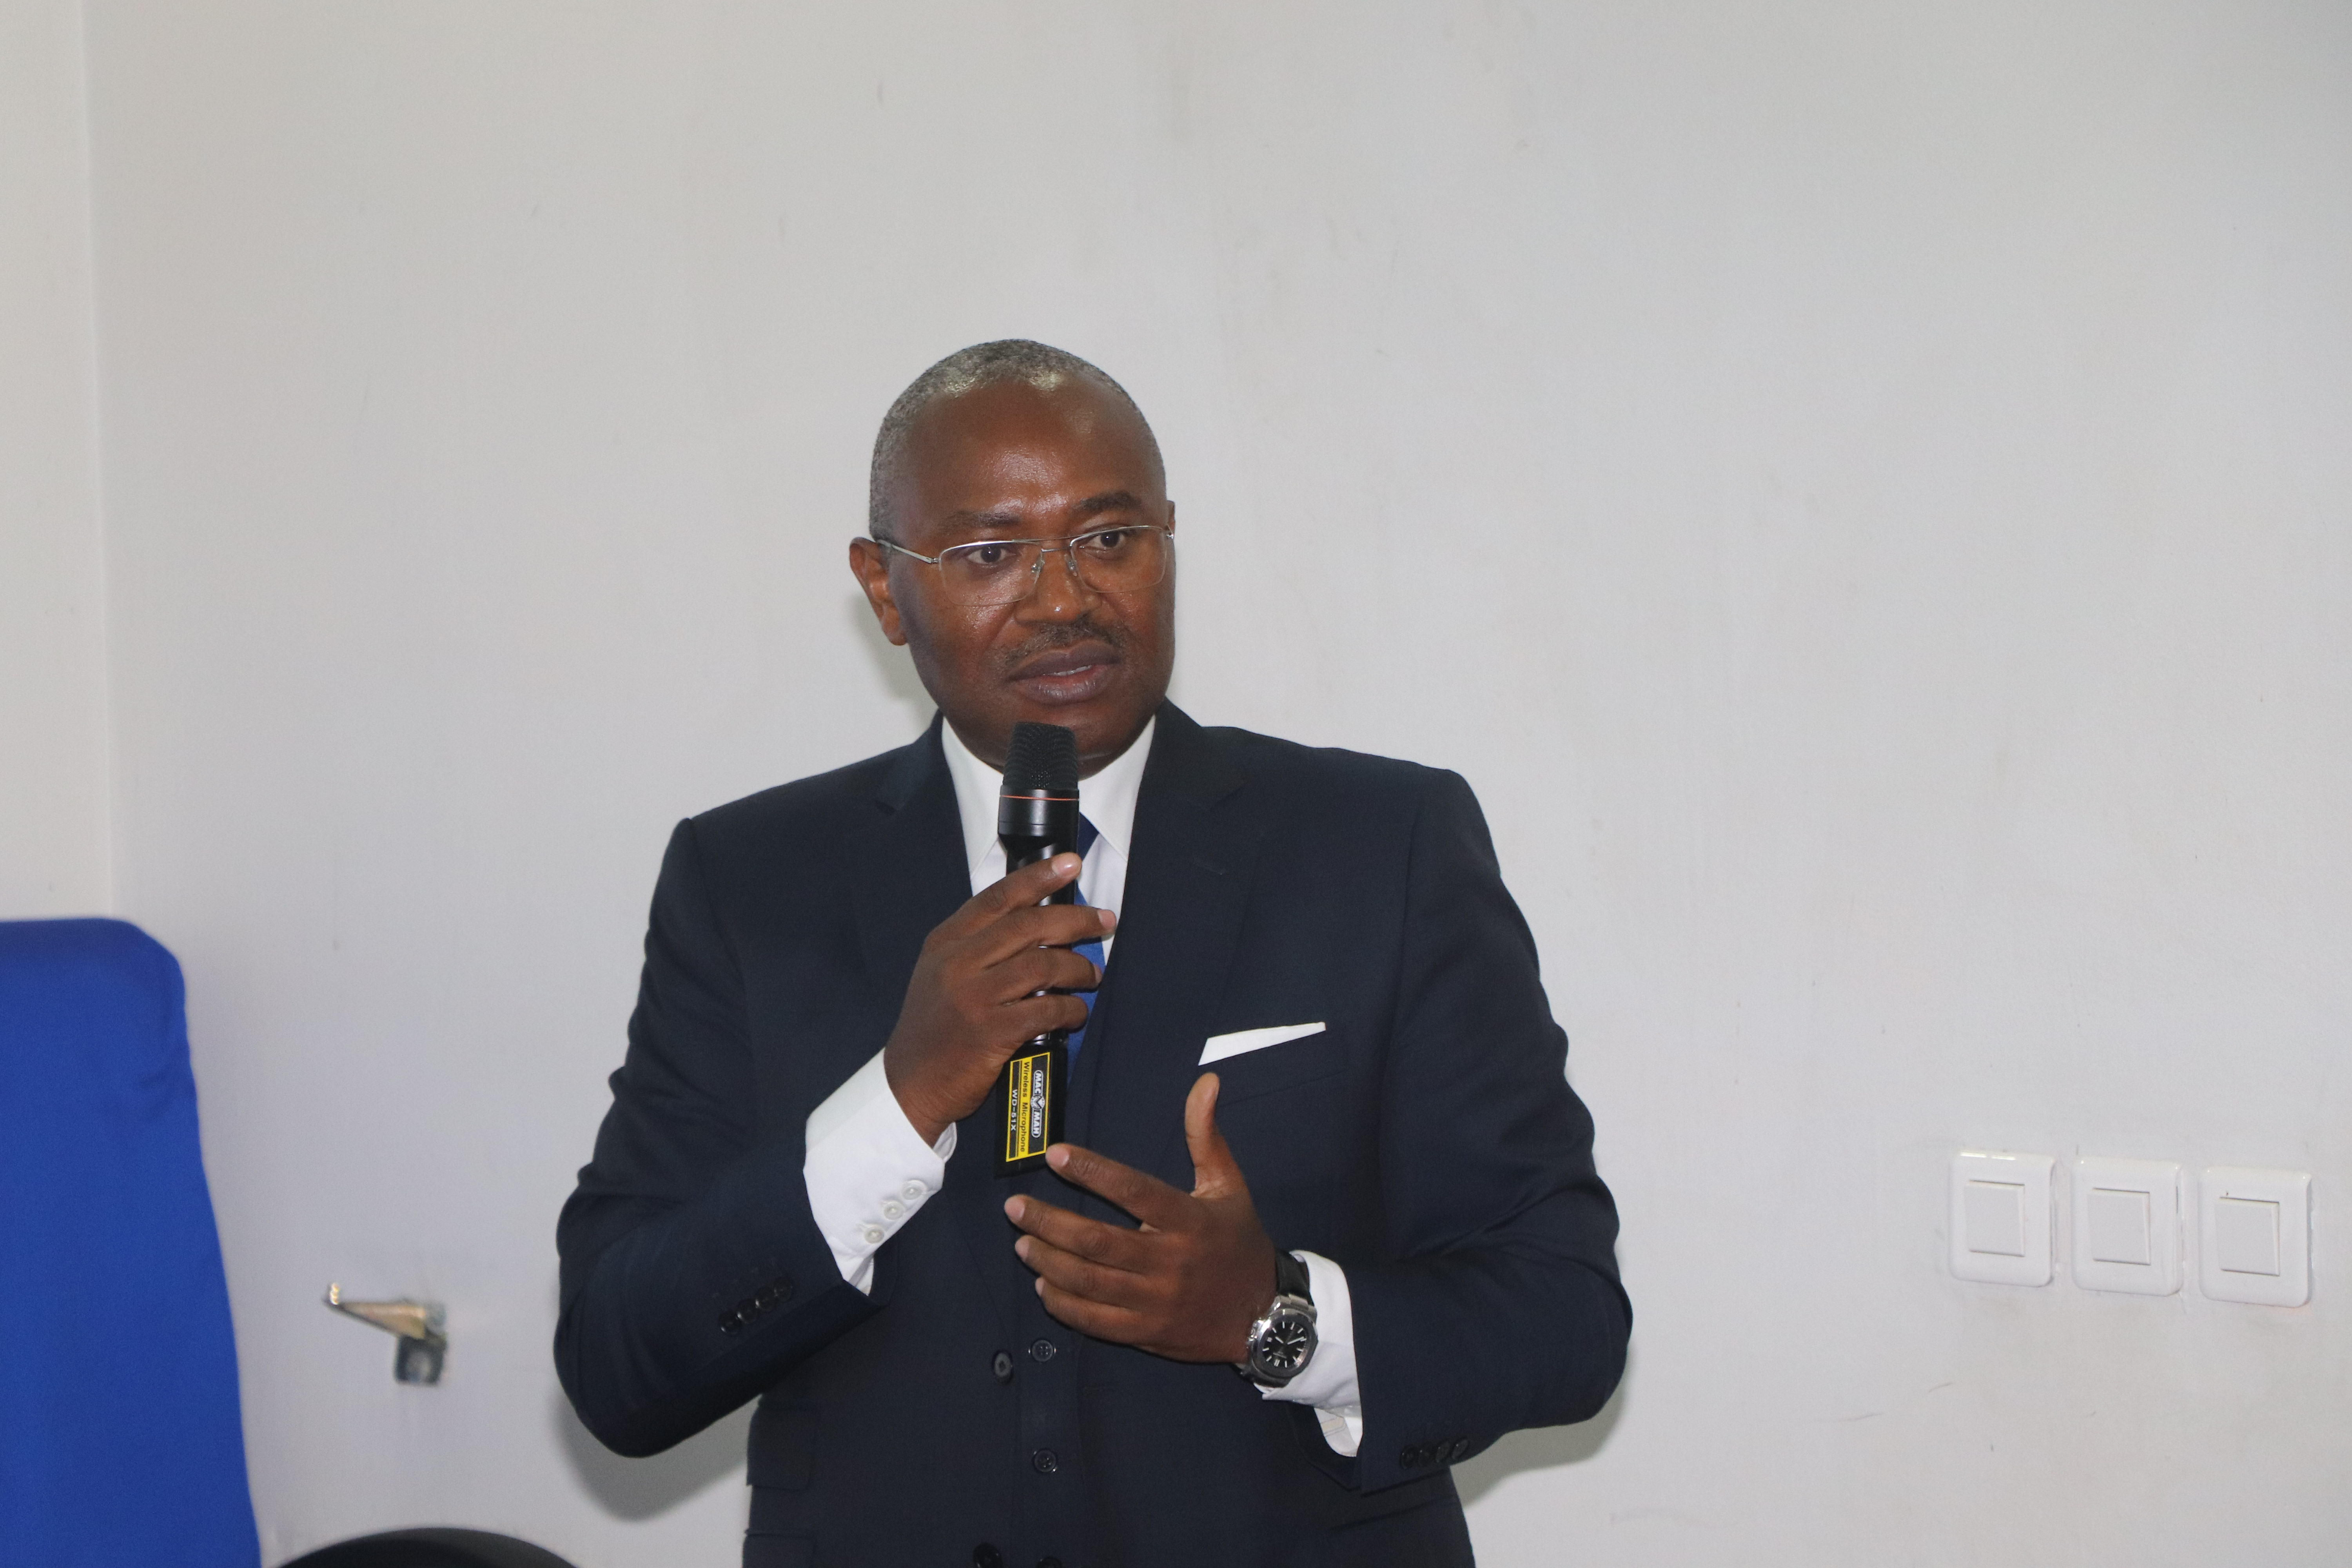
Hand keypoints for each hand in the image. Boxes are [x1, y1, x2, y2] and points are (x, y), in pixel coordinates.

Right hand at [883, 853, 1114, 1144]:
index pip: (998, 898)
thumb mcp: (941, 973)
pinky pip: (1045, 1009)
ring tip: (1092, 975)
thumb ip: (979, 945)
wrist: (909, 1085)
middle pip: (1028, 925)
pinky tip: (1076, 1012)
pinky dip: (1070, 1008)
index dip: (1038, 878)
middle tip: (1103, 921)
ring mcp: (973, 997)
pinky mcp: (990, 1033)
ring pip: (1042, 965)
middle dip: (1075, 920)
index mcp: (945, 942)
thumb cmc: (934, 1029)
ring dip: (1078, 967)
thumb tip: (1039, 921)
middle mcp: (957, 963)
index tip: (1069, 864)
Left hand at [1003, 1074, 1277, 1362]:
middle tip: (1014, 1206)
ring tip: (1022, 1242)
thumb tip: (1206, 1082)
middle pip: (1097, 1241)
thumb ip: (1207, 1135)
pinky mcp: (1147, 1333)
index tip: (1055, 1154)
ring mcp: (1157, 1301)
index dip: (1093, 1172)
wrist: (1264, 1316)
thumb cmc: (1239, 1241)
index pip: (1134, 1191)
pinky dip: (1065, 1305)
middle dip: (1049, 1222)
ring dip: (1048, 1262)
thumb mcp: (1229, 1186)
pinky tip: (1043, 1287)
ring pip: (1089, 1282)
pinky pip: (1096, 1321)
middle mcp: (1170, 1261)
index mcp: (1189, 1220)